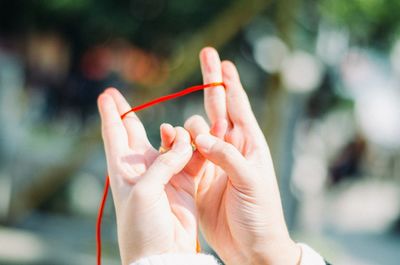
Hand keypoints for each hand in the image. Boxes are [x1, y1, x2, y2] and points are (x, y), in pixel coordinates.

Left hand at [98, 89, 197, 264]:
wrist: (164, 254)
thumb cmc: (144, 227)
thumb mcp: (146, 192)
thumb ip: (164, 163)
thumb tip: (182, 142)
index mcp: (125, 170)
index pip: (114, 135)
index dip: (110, 114)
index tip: (106, 95)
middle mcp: (143, 169)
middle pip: (134, 134)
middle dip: (128, 114)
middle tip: (119, 95)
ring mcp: (164, 175)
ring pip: (169, 143)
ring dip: (175, 134)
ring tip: (178, 136)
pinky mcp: (185, 182)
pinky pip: (191, 158)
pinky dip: (195, 149)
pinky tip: (198, 142)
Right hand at [183, 48, 300, 264]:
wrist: (250, 246)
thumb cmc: (261, 214)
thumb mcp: (250, 182)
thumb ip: (227, 157)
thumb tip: (201, 136)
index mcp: (249, 145)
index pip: (239, 107)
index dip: (230, 84)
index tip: (225, 63)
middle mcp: (231, 148)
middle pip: (218, 109)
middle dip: (212, 82)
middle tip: (208, 54)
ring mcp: (213, 161)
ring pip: (196, 131)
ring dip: (189, 126)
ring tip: (185, 138)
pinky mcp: (198, 177)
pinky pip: (184, 153)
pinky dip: (176, 144)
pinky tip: (169, 140)